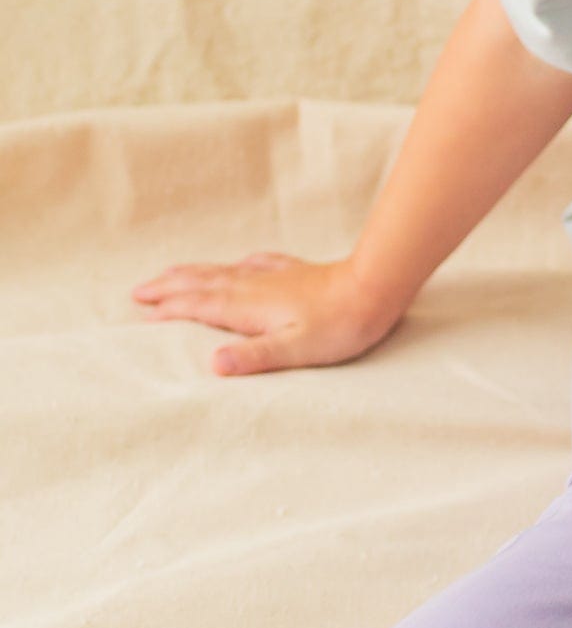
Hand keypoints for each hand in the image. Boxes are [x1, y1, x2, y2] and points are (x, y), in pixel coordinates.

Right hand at [130, 251, 402, 375]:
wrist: (376, 288)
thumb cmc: (340, 325)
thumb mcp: (296, 348)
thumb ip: (256, 356)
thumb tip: (213, 364)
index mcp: (249, 306)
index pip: (199, 305)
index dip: (169, 309)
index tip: (141, 312)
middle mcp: (256, 286)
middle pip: (203, 283)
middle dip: (170, 286)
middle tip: (139, 290)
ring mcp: (276, 276)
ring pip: (224, 271)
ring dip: (194, 273)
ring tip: (172, 272)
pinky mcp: (296, 272)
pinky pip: (256, 264)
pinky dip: (237, 264)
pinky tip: (241, 263)